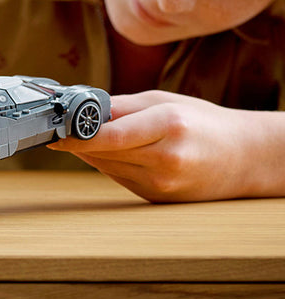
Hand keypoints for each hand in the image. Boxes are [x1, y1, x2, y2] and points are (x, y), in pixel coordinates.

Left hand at [48, 91, 277, 202]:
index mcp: (168, 127)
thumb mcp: (165, 101)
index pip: (109, 136)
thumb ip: (122, 106)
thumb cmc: (204, 122)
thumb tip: (83, 109)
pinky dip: (108, 164)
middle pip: (103, 154)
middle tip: (61, 129)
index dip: (75, 136)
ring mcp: (162, 184)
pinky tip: (112, 152)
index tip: (54, 132)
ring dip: (90, 153)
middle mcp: (165, 159)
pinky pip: (119, 178)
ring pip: (107, 168)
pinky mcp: (157, 198)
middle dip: (78, 142)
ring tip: (86, 136)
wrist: (244, 158)